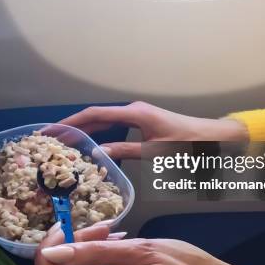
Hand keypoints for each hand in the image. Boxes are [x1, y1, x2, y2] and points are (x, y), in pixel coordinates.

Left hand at [35, 232, 264, 264]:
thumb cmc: (181, 264)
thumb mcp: (140, 249)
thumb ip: (94, 252)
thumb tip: (53, 251)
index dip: (48, 254)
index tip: (65, 228)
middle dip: (71, 247)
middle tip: (100, 226)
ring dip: (84, 253)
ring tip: (112, 233)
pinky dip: (95, 263)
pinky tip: (115, 246)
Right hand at [60, 102, 247, 158]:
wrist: (212, 138)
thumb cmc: (187, 144)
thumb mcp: (155, 152)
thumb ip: (126, 152)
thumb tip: (97, 154)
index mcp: (134, 112)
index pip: (95, 115)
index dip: (72, 122)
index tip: (53, 130)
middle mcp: (134, 110)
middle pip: (96, 116)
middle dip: (74, 127)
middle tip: (52, 139)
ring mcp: (138, 115)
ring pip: (105, 121)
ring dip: (86, 130)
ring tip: (67, 142)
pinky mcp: (143, 122)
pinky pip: (115, 125)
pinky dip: (101, 133)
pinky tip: (93, 145)